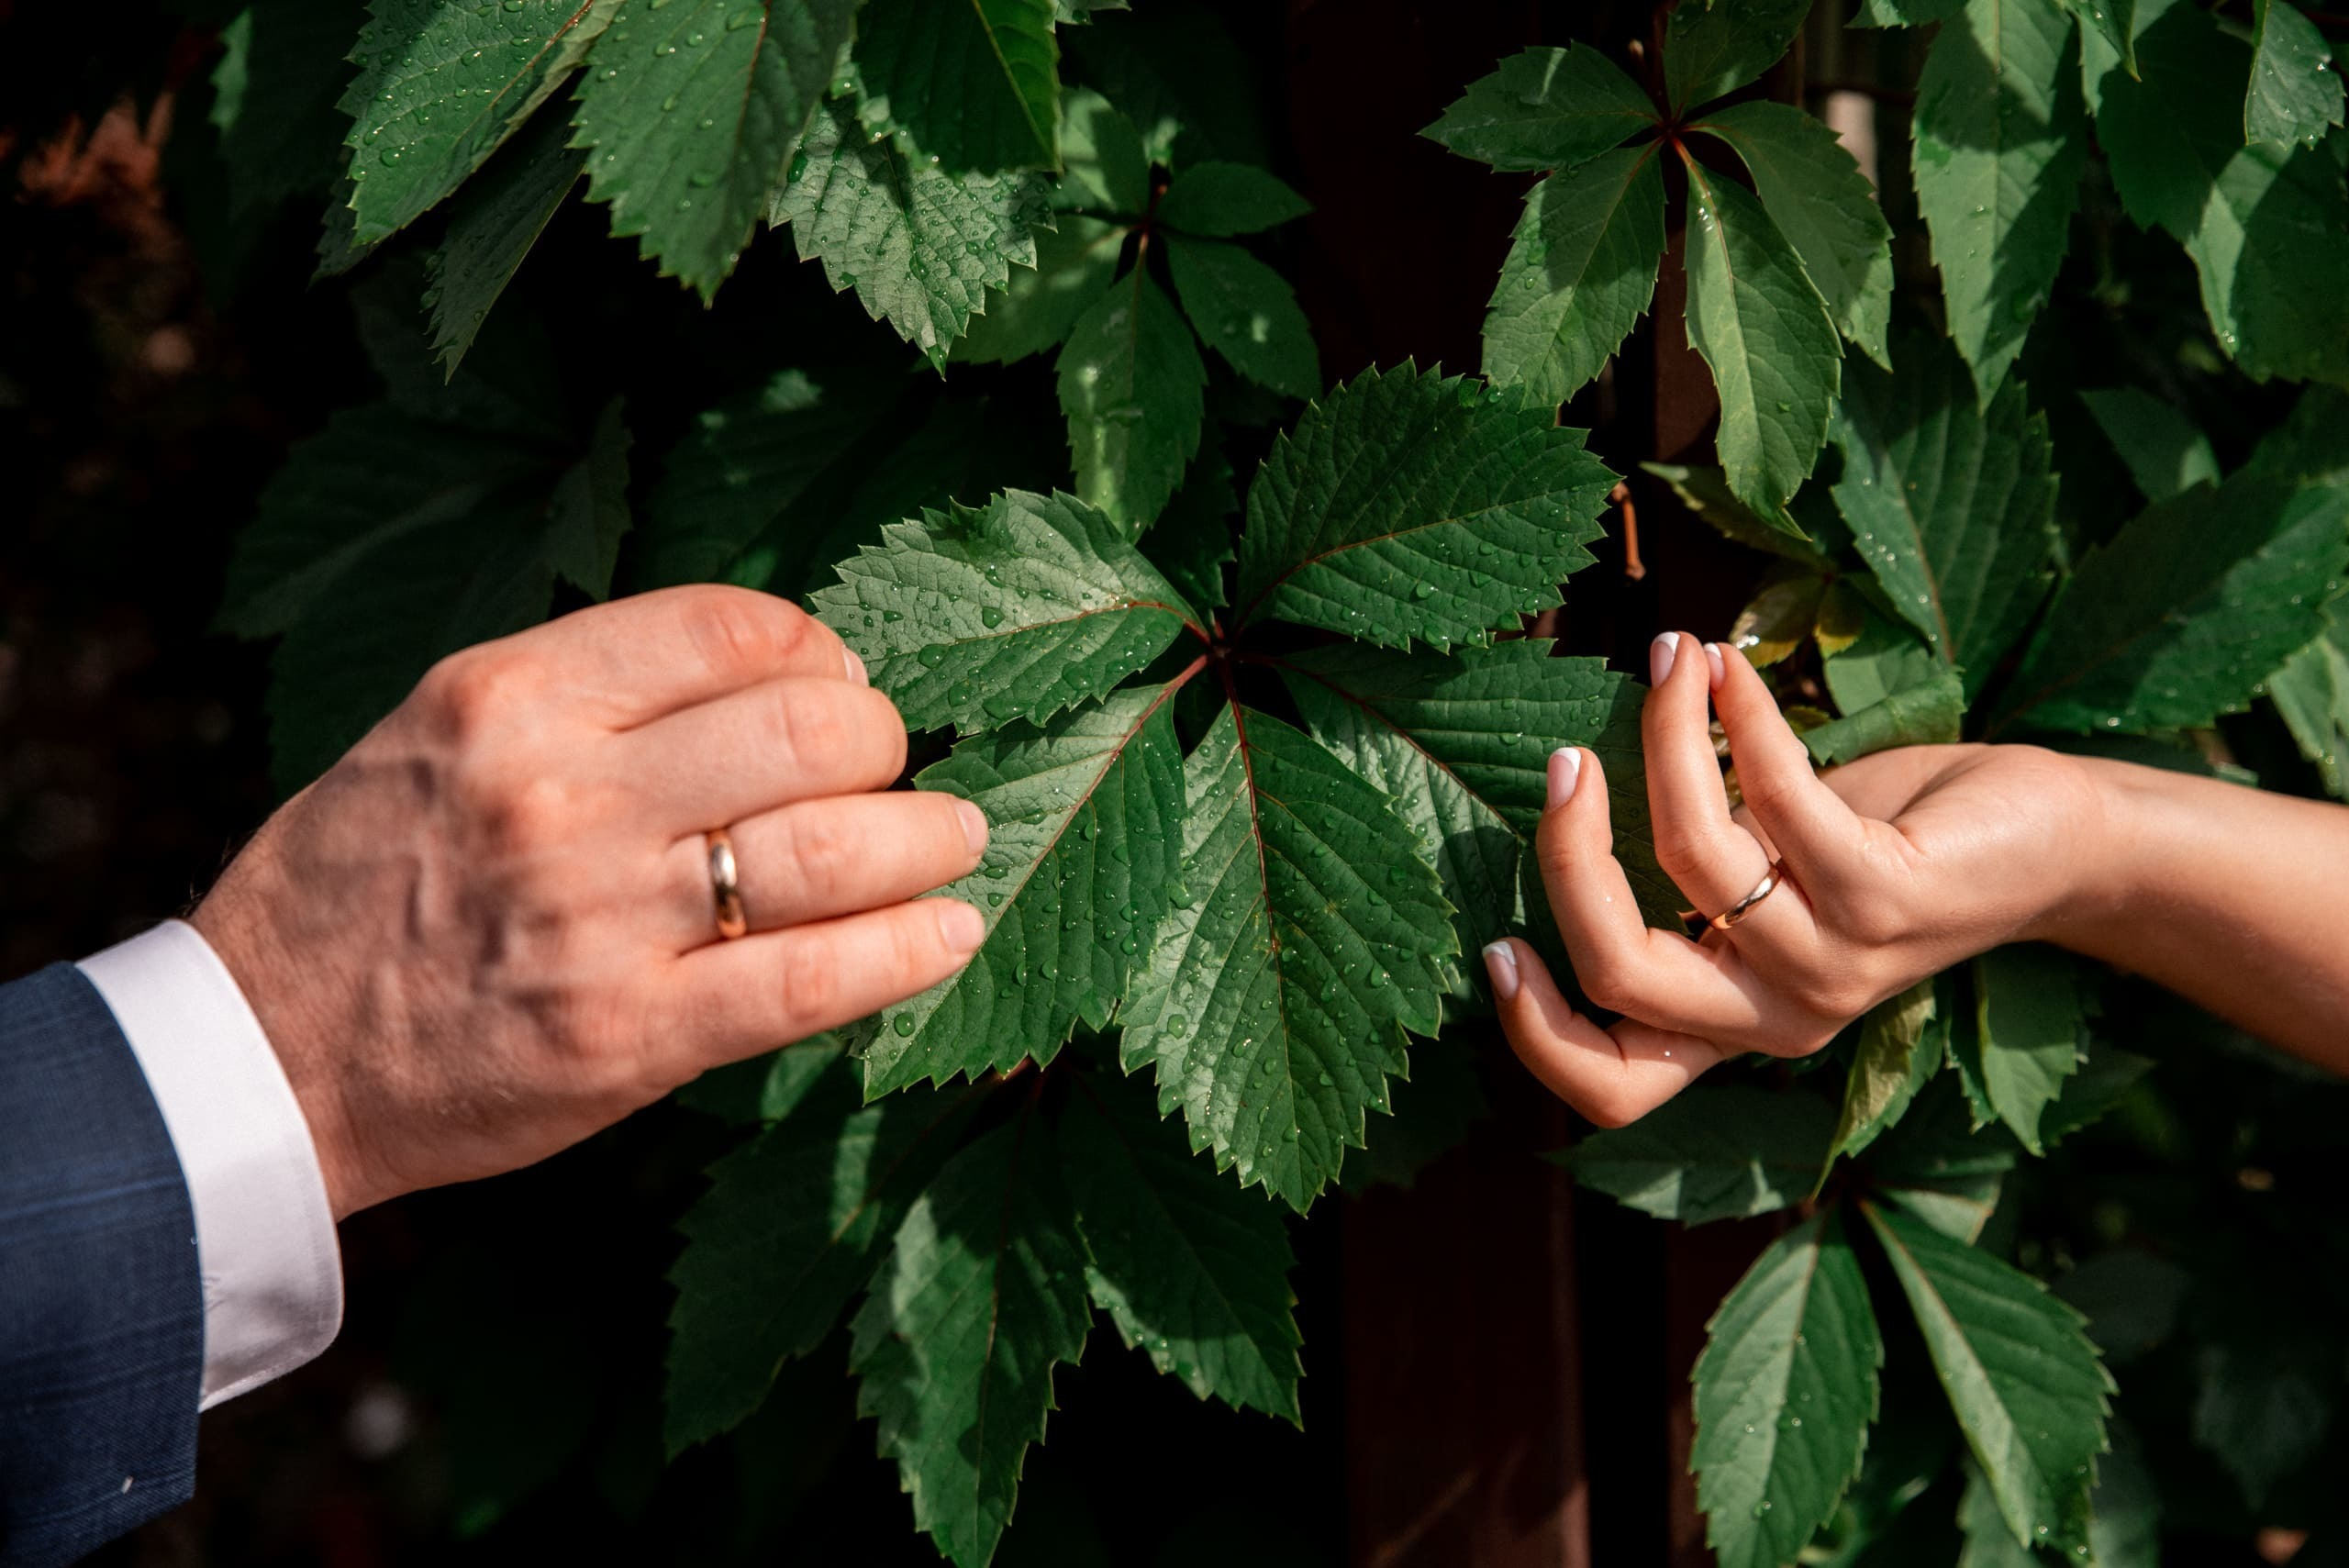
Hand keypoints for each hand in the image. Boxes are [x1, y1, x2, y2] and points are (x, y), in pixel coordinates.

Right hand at [192, 587, 987, 1217]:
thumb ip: (594, 696)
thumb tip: (780, 673)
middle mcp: (558, 794)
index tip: (840, 690)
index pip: (732, 628)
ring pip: (831, 848)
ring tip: (958, 842)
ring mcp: (596, 920)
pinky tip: (952, 933)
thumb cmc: (366, 880)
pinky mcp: (626, 1038)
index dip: (821, 655)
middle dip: (886, 746)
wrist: (264, 1055)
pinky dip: (910, 952)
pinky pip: (812, 980)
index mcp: (512, 696)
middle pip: (808, 730)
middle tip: (897, 773)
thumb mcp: (446, 733)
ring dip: (930, 841)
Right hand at [1482, 631, 2106, 1126]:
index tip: (1499, 938)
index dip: (1536, 1032)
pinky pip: (1778, 796)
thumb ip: (1685, 873)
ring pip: (1693, 860)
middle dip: (1569, 856)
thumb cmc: (1887, 844)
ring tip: (1670, 659)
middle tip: (1564, 759)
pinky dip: (1740, 712)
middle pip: (1623, 975)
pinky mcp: (1890, 896)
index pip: (1615, 1087)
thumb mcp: (1768, 876)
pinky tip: (1727, 662)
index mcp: (1736, 1024)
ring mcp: (1837, 964)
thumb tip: (1569, 789)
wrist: (2050, 844)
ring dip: (1665, 737)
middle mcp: (1780, 1016)